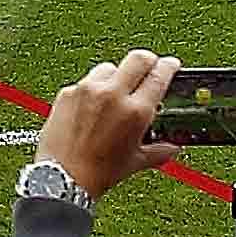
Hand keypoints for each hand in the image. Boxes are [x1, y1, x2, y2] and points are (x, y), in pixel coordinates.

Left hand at [40, 52, 176, 200]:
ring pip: (110, 67)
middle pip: (138, 58)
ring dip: (118, 75)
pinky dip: (94, 89)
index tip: (171, 64)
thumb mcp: (136, 162)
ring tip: (117, 93)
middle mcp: (112, 95)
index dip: (169, 66)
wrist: (62, 178)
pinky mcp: (68, 92)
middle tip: (149, 67)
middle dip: (148, 60)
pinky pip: (87, 81)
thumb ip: (159, 151)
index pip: (160, 75)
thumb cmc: (98, 174)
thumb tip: (173, 146)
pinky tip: (94, 107)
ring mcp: (88, 90)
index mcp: (135, 112)